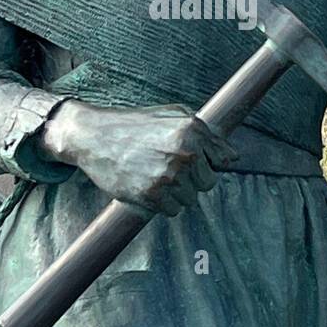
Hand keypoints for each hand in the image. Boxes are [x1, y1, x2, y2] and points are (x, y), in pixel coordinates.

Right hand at [42, 100, 237, 216]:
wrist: (94, 136)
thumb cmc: (135, 124)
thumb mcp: (174, 115)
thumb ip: (207, 134)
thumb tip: (233, 157)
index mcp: (192, 131)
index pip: (221, 161)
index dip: (206, 162)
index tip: (190, 159)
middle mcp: (184, 154)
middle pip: (207, 184)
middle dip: (192, 179)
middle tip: (166, 165)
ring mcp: (168, 177)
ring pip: (190, 199)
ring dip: (176, 193)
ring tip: (153, 173)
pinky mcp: (152, 196)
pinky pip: (172, 211)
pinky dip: (162, 204)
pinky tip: (146, 184)